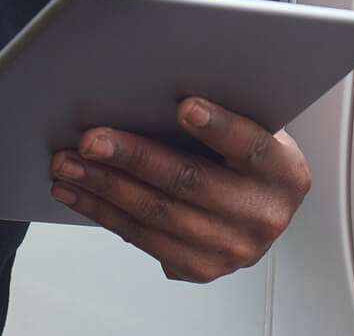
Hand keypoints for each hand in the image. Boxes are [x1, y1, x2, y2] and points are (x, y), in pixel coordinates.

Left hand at [49, 98, 310, 281]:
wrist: (260, 207)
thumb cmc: (246, 153)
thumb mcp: (254, 125)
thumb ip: (222, 112)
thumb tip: (156, 84)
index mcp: (284, 172)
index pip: (251, 145)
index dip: (218, 126)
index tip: (185, 106)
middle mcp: (263, 215)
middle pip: (190, 182)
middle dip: (133, 158)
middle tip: (91, 139)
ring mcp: (232, 248)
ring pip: (157, 214)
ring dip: (104, 187)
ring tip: (69, 164)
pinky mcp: (201, 268)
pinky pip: (142, 238)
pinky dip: (103, 212)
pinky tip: (79, 191)